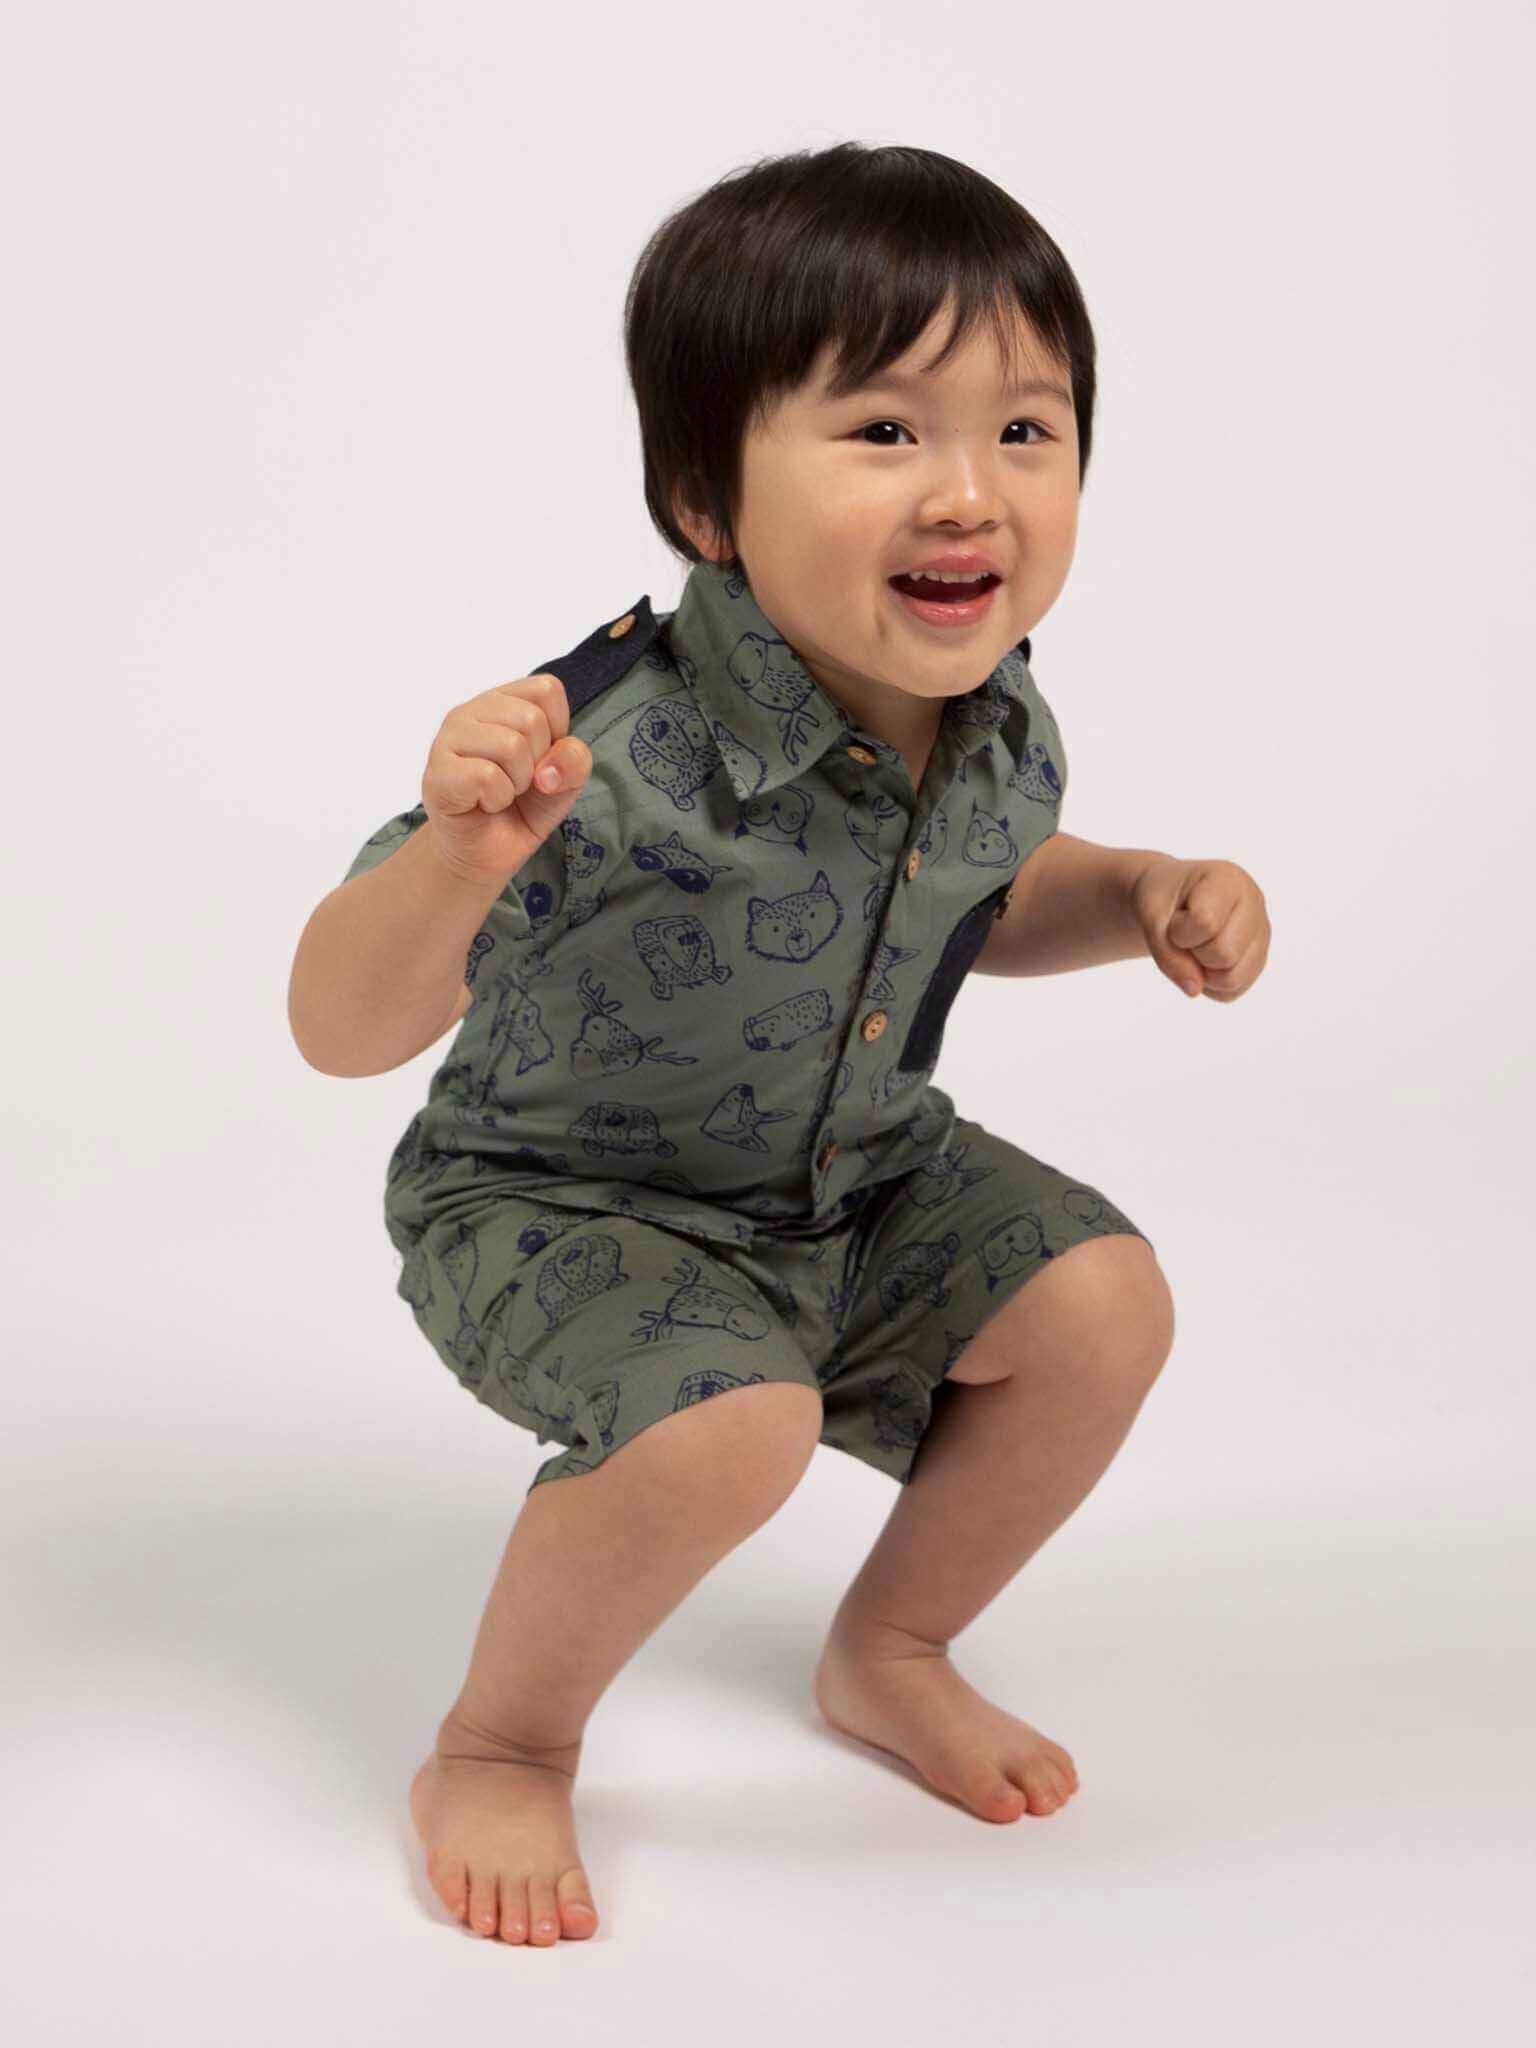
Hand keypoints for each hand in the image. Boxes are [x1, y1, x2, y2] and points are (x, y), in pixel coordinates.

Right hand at [421, 673, 591, 886]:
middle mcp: (470, 711)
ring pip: (510, 746)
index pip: (547, 690)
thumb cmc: (522, 808)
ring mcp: (447, 740)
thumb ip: (574, 761)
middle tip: (516, 782)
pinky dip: (497, 799)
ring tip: (500, 792)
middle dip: (537, 763)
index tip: (539, 758)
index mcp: (501, 701)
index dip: (557, 731)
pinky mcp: (437, 774)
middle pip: (531, 719)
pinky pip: (487, 776)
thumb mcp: (565, 782)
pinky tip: (483, 804)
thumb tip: (549, 770)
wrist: (486, 852)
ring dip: (517, 783)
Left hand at [1129, 857, 1269, 1001]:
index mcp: (1228, 879)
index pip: (1206, 923)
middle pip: (1224, 954)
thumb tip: (1195, 990)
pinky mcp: (1258, 959)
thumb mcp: (1150, 918)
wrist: (1169, 899)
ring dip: (1201, 971)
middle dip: (1193, 952)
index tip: (1175, 917)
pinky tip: (1203, 958)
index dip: (1179, 932)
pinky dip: (1208, 983)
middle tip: (1185, 934)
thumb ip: (1167, 954)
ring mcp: (1261, 933)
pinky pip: (1232, 991)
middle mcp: (1254, 903)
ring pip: (1232, 978)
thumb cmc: (1162, 900)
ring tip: (1196, 945)